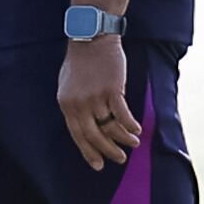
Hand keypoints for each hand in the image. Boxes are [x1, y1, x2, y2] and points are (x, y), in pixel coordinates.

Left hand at [56, 34, 140, 169]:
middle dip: (108, 151)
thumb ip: (74, 105)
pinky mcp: (112, 90)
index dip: (89, 152)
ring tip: (133, 145)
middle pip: (94, 136)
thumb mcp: (68, 86)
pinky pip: (122, 115)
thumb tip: (84, 125)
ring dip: (123, 139)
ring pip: (110, 127)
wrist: (91, 37)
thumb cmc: (80, 62)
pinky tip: (137, 130)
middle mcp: (79, 104)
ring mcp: (95, 97)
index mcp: (66, 105)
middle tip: (119, 160)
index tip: (98, 165)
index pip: (78, 136)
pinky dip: (130, 125)